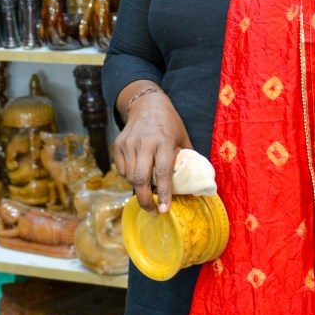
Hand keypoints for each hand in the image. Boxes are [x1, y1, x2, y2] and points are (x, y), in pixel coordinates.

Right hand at [113, 84, 191, 214]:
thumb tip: (196, 181)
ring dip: (138, 188)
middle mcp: (144, 143)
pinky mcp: (118, 144)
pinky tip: (138, 174)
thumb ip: (186, 157)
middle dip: (145, 200)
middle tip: (153, 211)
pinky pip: (121, 170)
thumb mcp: (182, 137)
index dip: (164, 194)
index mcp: (164, 142)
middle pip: (140, 179)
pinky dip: (129, 177)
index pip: (162, 173)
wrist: (147, 104)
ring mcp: (129, 144)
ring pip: (129, 177)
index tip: (164, 209)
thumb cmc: (169, 123)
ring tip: (147, 189)